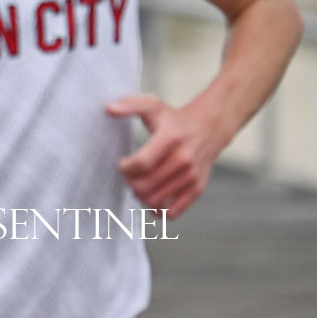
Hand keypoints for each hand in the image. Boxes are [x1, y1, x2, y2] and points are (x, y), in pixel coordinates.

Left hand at [107, 94, 219, 218]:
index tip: (122, 164)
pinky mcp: (197, 189)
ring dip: (140, 197)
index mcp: (169, 138)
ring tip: (139, 185)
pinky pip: (173, 212)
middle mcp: (182, 159)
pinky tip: (152, 201)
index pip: (141, 163)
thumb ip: (129, 105)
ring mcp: (191, 176)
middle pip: (145, 186)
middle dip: (130, 183)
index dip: (125, 168)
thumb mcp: (153, 105)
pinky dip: (158, 211)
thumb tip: (108, 109)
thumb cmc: (174, 119)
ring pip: (155, 200)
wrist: (209, 128)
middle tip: (129, 176)